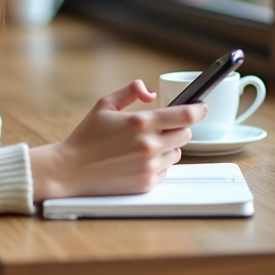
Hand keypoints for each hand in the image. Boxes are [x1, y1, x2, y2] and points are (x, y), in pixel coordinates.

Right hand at [28, 80, 204, 201]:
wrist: (71, 170)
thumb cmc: (87, 136)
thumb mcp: (105, 105)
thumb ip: (130, 92)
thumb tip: (150, 91)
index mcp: (140, 122)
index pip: (184, 115)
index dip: (198, 109)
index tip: (202, 107)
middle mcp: (148, 145)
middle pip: (185, 134)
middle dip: (176, 129)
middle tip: (159, 128)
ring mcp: (149, 166)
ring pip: (176, 153)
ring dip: (167, 147)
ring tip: (143, 146)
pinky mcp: (147, 183)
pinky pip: (166, 170)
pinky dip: (158, 164)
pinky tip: (137, 160)